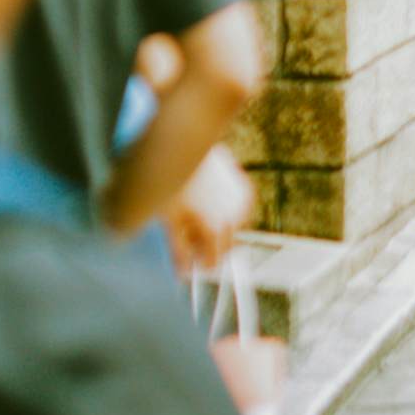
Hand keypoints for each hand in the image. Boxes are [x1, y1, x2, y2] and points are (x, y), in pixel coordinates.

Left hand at [166, 144, 250, 272]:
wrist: (189, 142)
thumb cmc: (174, 181)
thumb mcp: (168, 221)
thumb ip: (178, 251)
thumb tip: (183, 273)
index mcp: (215, 230)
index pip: (212, 263)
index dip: (196, 262)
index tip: (186, 255)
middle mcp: (235, 219)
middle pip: (223, 248)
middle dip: (206, 245)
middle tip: (186, 231)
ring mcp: (243, 203)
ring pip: (231, 229)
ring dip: (217, 228)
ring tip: (197, 210)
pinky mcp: (246, 188)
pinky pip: (238, 211)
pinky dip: (226, 210)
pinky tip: (209, 197)